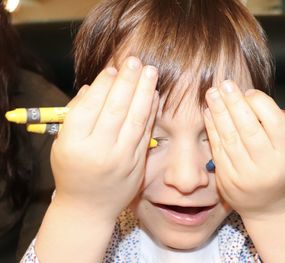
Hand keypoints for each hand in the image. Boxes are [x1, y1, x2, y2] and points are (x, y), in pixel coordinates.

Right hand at [50, 56, 158, 220]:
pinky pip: (145, 133)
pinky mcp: (137, 164)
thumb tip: (93, 87)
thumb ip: (75, 116)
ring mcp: (121, 159)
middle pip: (115, 109)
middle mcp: (98, 150)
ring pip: (135, 119)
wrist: (89, 208)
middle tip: (136, 61)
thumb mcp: (62, 144)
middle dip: (128, 82)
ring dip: (145, 92)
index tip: (113, 69)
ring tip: (150, 72)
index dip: (103, 85)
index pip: (89, 107)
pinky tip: (155, 95)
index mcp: (73, 144)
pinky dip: (151, 112)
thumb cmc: (72, 172)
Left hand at [204, 80, 284, 220]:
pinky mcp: (227, 179)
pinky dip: (212, 129)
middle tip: (224, 84)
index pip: (275, 124)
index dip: (261, 104)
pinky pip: (217, 149)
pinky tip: (208, 113)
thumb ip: (270, 127)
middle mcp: (267, 164)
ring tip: (212, 93)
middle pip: (249, 129)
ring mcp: (245, 174)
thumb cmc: (276, 169)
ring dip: (219, 113)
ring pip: (230, 138)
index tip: (248, 91)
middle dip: (234, 103)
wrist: (266, 206)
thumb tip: (245, 98)